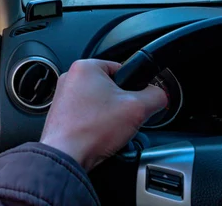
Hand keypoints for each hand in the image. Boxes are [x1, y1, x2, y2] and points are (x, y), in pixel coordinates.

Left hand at [40, 59, 166, 170]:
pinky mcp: (61, 113)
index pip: (121, 67)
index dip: (134, 86)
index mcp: (85, 67)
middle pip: (110, 86)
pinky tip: (99, 134)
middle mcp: (71, 78)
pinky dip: (96, 123)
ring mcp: (63, 96)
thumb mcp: (137, 109)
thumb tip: (159, 95)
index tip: (137, 100)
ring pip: (99, 102)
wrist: (66, 155)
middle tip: (124, 118)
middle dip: (121, 104)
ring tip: (109, 128)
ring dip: (109, 115)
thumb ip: (156, 96)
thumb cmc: (91, 130)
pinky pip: (87, 114)